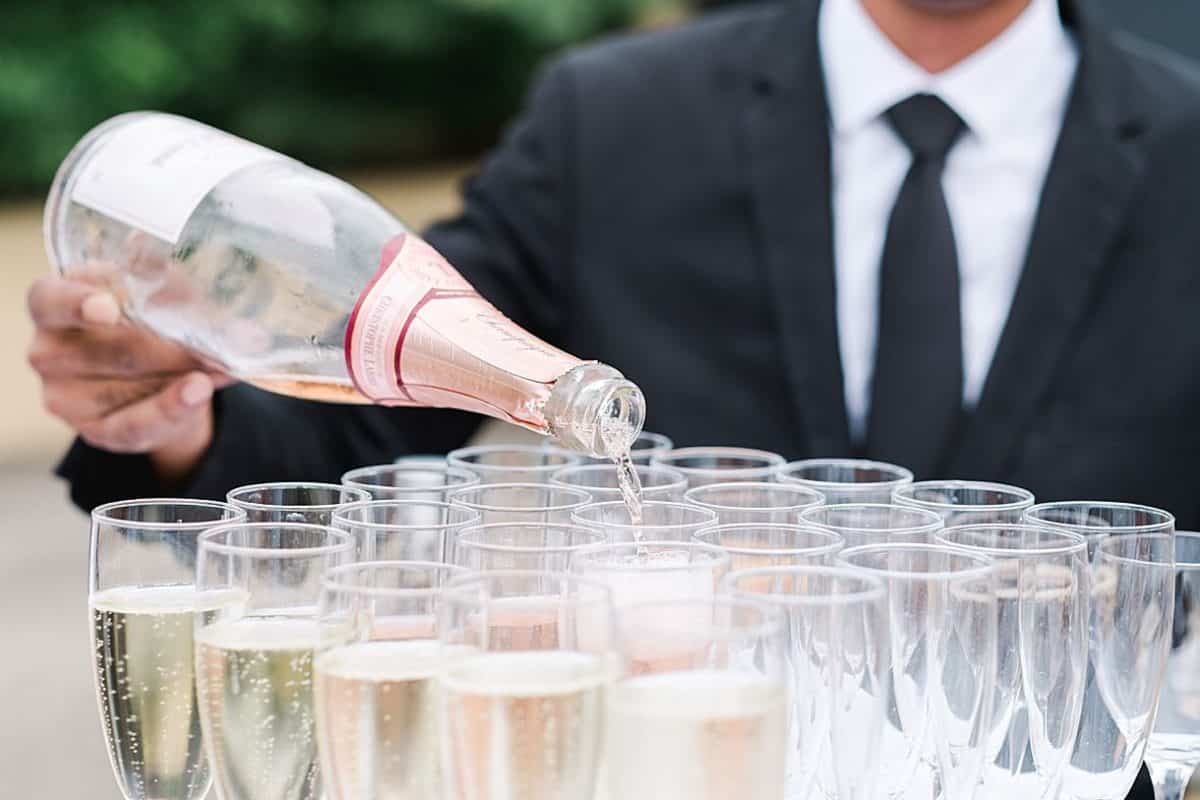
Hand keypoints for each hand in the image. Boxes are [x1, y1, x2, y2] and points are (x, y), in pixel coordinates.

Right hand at [26, 266, 230, 482]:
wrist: (160, 377)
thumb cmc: (147, 321)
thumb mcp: (154, 291)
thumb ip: (165, 280)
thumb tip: (193, 275)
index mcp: (50, 302)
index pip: (50, 299)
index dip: (78, 303)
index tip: (108, 308)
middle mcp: (47, 350)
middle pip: (113, 347)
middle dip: (171, 344)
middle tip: (217, 340)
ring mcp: (63, 395)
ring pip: (130, 383)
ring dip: (183, 372)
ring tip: (223, 362)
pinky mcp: (93, 430)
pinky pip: (135, 424)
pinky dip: (173, 407)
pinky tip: (198, 391)